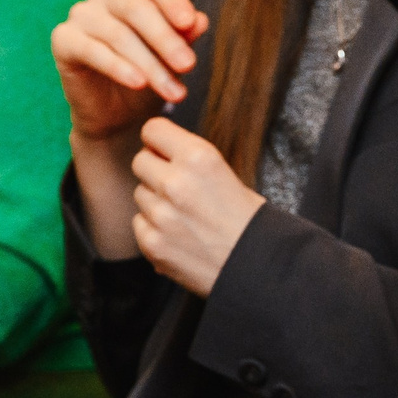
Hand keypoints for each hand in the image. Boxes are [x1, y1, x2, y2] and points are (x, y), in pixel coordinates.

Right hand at [51, 0, 207, 142]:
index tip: (190, 24)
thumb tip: (200, 20)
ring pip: (118, 34)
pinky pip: (91, 50)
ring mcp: (82, 15)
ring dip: (149, 64)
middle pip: (137, 8)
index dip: (174, 0)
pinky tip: (138, 82)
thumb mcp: (172, 58)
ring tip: (173, 91)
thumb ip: (184, 36)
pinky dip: (118, 67)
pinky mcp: (63, 40)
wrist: (116, 113)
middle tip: (188, 65)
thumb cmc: (148, 75)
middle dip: (166, 39)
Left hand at [129, 116, 263, 297]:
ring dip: (155, 201)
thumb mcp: (226, 174)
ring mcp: (160, 215)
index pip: (152, 129)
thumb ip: (190, 161)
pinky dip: (154, 228)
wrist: (259, 267)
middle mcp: (175, 182)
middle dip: (155, 170)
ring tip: (185, 215)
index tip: (164, 149)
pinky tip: (180, 235)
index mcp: (199, 157)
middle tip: (177, 186)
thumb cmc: (249, 221)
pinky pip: (139, 223)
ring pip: (139, 193)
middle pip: (140, 161)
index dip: (159, 140)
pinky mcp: (152, 243)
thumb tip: (157, 150)